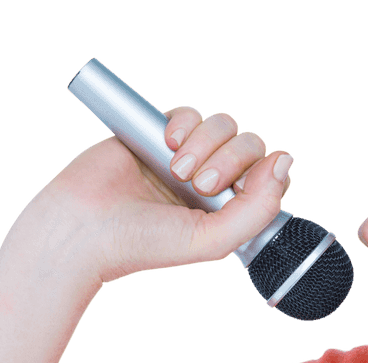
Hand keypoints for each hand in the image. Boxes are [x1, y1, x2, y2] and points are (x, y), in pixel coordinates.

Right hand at [6, 106, 293, 287]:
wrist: (82, 228)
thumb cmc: (144, 243)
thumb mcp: (213, 240)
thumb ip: (259, 209)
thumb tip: (284, 161)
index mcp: (229, 210)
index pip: (268, 176)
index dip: (260, 175)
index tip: (233, 189)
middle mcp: (212, 183)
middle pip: (249, 145)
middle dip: (230, 159)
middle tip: (199, 184)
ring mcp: (187, 157)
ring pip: (223, 125)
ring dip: (206, 142)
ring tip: (177, 170)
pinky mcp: (158, 134)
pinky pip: (191, 113)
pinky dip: (185, 124)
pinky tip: (166, 145)